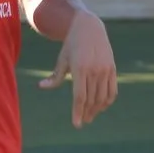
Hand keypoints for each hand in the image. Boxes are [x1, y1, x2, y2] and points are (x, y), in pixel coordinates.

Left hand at [39, 10, 116, 127]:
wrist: (89, 28)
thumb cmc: (71, 45)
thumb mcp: (62, 59)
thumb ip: (55, 76)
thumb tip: (41, 87)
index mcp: (79, 69)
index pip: (79, 97)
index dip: (78, 112)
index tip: (76, 124)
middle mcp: (94, 70)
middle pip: (91, 100)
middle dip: (86, 113)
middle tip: (83, 121)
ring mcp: (105, 70)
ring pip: (102, 98)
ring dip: (96, 110)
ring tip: (90, 116)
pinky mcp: (112, 69)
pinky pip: (112, 91)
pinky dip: (107, 102)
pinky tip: (101, 106)